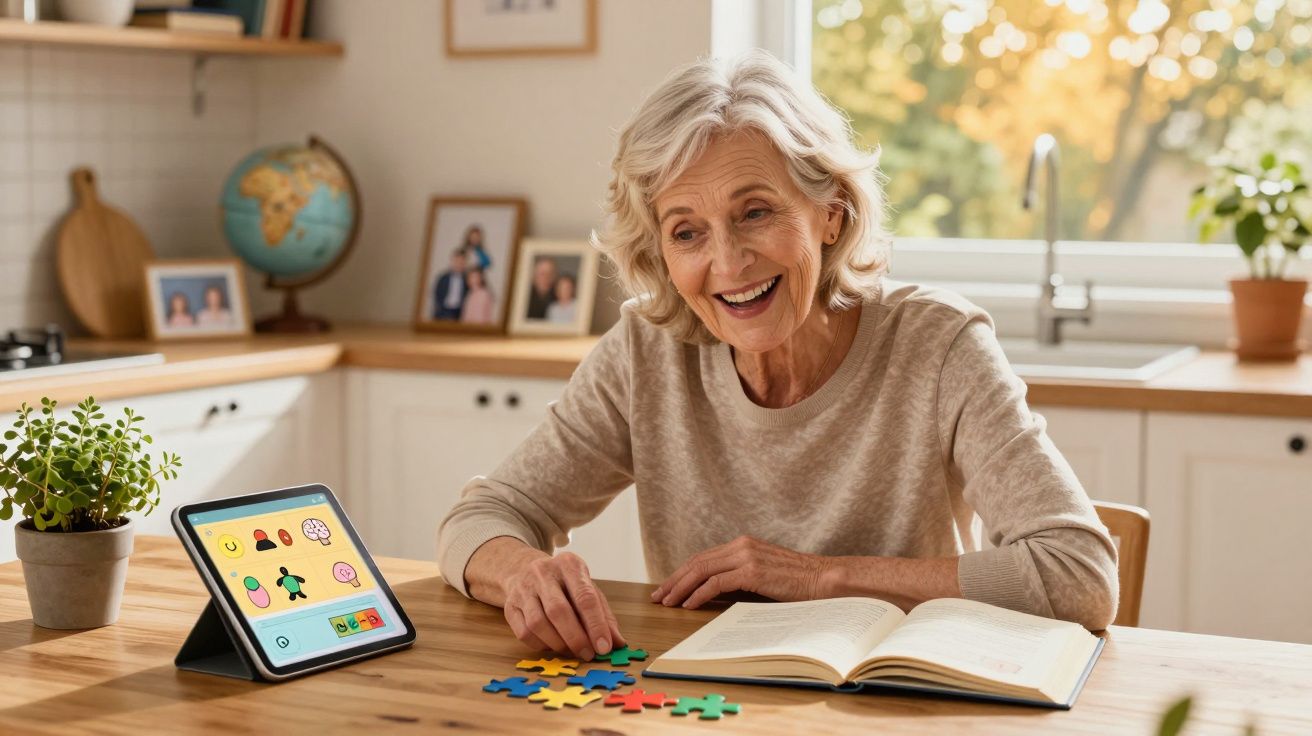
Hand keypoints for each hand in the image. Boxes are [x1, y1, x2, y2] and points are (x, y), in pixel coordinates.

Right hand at [502, 551, 625, 660]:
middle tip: (587, 654)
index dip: (596, 625)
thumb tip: (618, 643)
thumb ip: (604, 615)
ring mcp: (523, 588)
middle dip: (576, 638)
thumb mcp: (588, 590)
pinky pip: (524, 633)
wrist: (524, 570)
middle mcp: (543, 572)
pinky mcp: (509, 605)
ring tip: (571, 651)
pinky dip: (541, 645)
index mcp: (569, 564)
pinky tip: (552, 645)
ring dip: (558, 644)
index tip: (604, 647)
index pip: (585, 597)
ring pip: (538, 624)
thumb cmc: (564, 584)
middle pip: (558, 611)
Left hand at [651, 535, 832, 608]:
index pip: (704, 558)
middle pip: (697, 562)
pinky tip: (689, 604)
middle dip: (674, 579)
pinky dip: (699, 593)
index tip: (668, 587)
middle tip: (658, 596)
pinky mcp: (752, 571)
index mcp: (743, 544)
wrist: (825, 579)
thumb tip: (712, 594)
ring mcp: (746, 556)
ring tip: (668, 602)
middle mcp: (741, 545)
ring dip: (680, 587)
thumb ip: (740, 578)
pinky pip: (716, 583)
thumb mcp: (764, 576)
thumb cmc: (798, 583)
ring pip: (702, 570)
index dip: (682, 572)